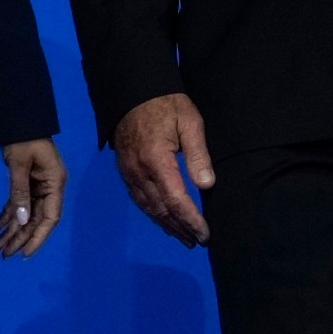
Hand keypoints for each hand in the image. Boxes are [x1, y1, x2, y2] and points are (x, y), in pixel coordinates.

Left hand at [0, 141, 66, 255]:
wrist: (18, 119)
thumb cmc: (23, 139)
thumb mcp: (20, 165)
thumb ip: (20, 193)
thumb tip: (21, 222)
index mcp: (55, 184)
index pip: (50, 218)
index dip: (38, 237)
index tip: (24, 253)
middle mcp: (49, 188)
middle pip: (36, 220)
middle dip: (20, 237)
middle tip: (4, 254)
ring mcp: (37, 186)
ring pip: (26, 215)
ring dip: (12, 230)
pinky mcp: (26, 182)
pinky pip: (18, 204)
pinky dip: (8, 215)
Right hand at [110, 94, 215, 245]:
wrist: (133, 92)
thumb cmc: (166, 104)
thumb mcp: (189, 122)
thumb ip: (198, 155)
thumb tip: (207, 185)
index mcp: (156, 160)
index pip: (176, 200)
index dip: (191, 219)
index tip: (205, 233)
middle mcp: (140, 171)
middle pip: (161, 209)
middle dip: (180, 228)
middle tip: (198, 241)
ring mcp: (129, 173)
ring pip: (148, 208)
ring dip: (167, 225)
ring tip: (184, 237)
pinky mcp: (126, 171)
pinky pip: (139, 199)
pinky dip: (153, 214)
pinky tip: (164, 219)